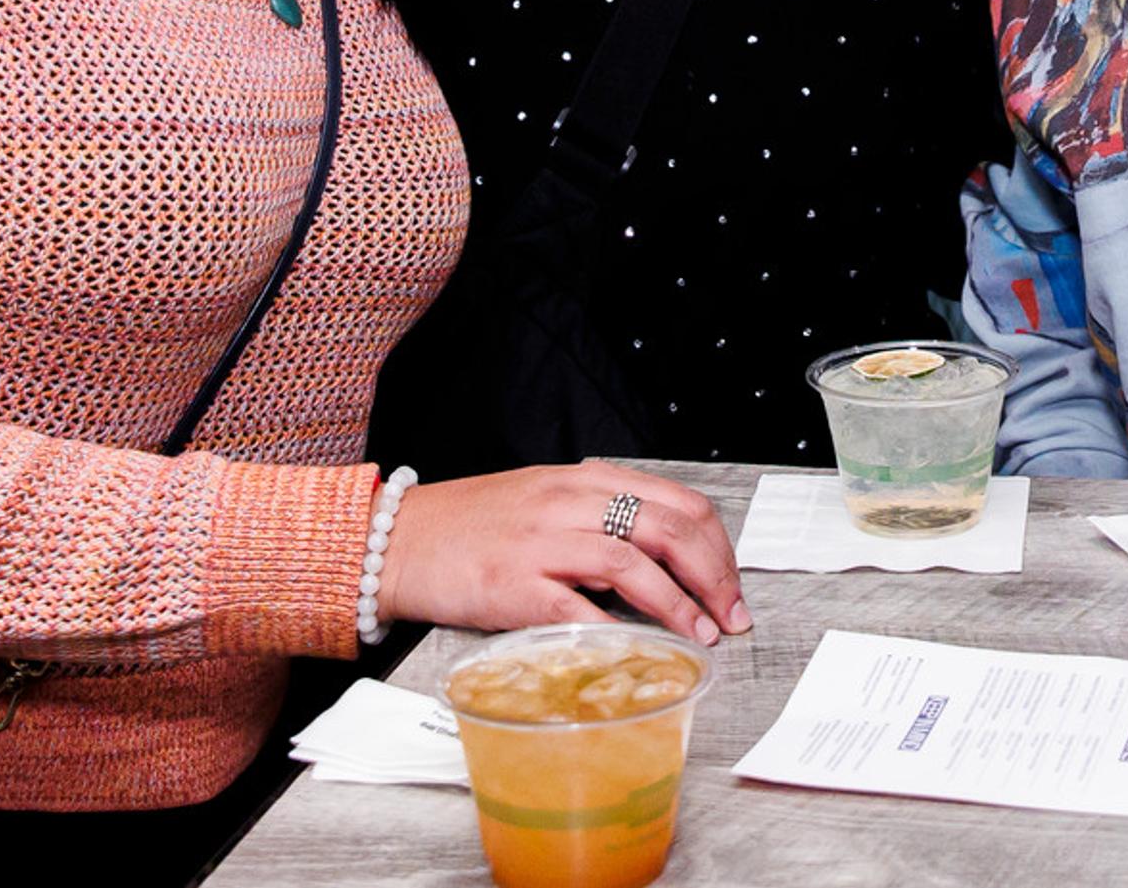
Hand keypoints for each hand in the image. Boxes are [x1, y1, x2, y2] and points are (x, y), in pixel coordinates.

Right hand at [377, 465, 751, 645]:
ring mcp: (540, 542)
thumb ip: (600, 515)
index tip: (730, 585)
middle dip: (713, 576)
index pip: (678, 501)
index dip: (717, 547)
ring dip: (678, 604)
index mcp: (583, 480)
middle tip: (730, 615)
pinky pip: (577, 608)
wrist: (397, 539)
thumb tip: (663, 554)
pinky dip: (616, 630)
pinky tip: (638, 648)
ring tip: (700, 635)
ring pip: (632, 562)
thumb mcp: (545, 499)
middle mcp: (567, 502)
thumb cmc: (472, 526)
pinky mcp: (513, 585)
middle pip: (667, 528)